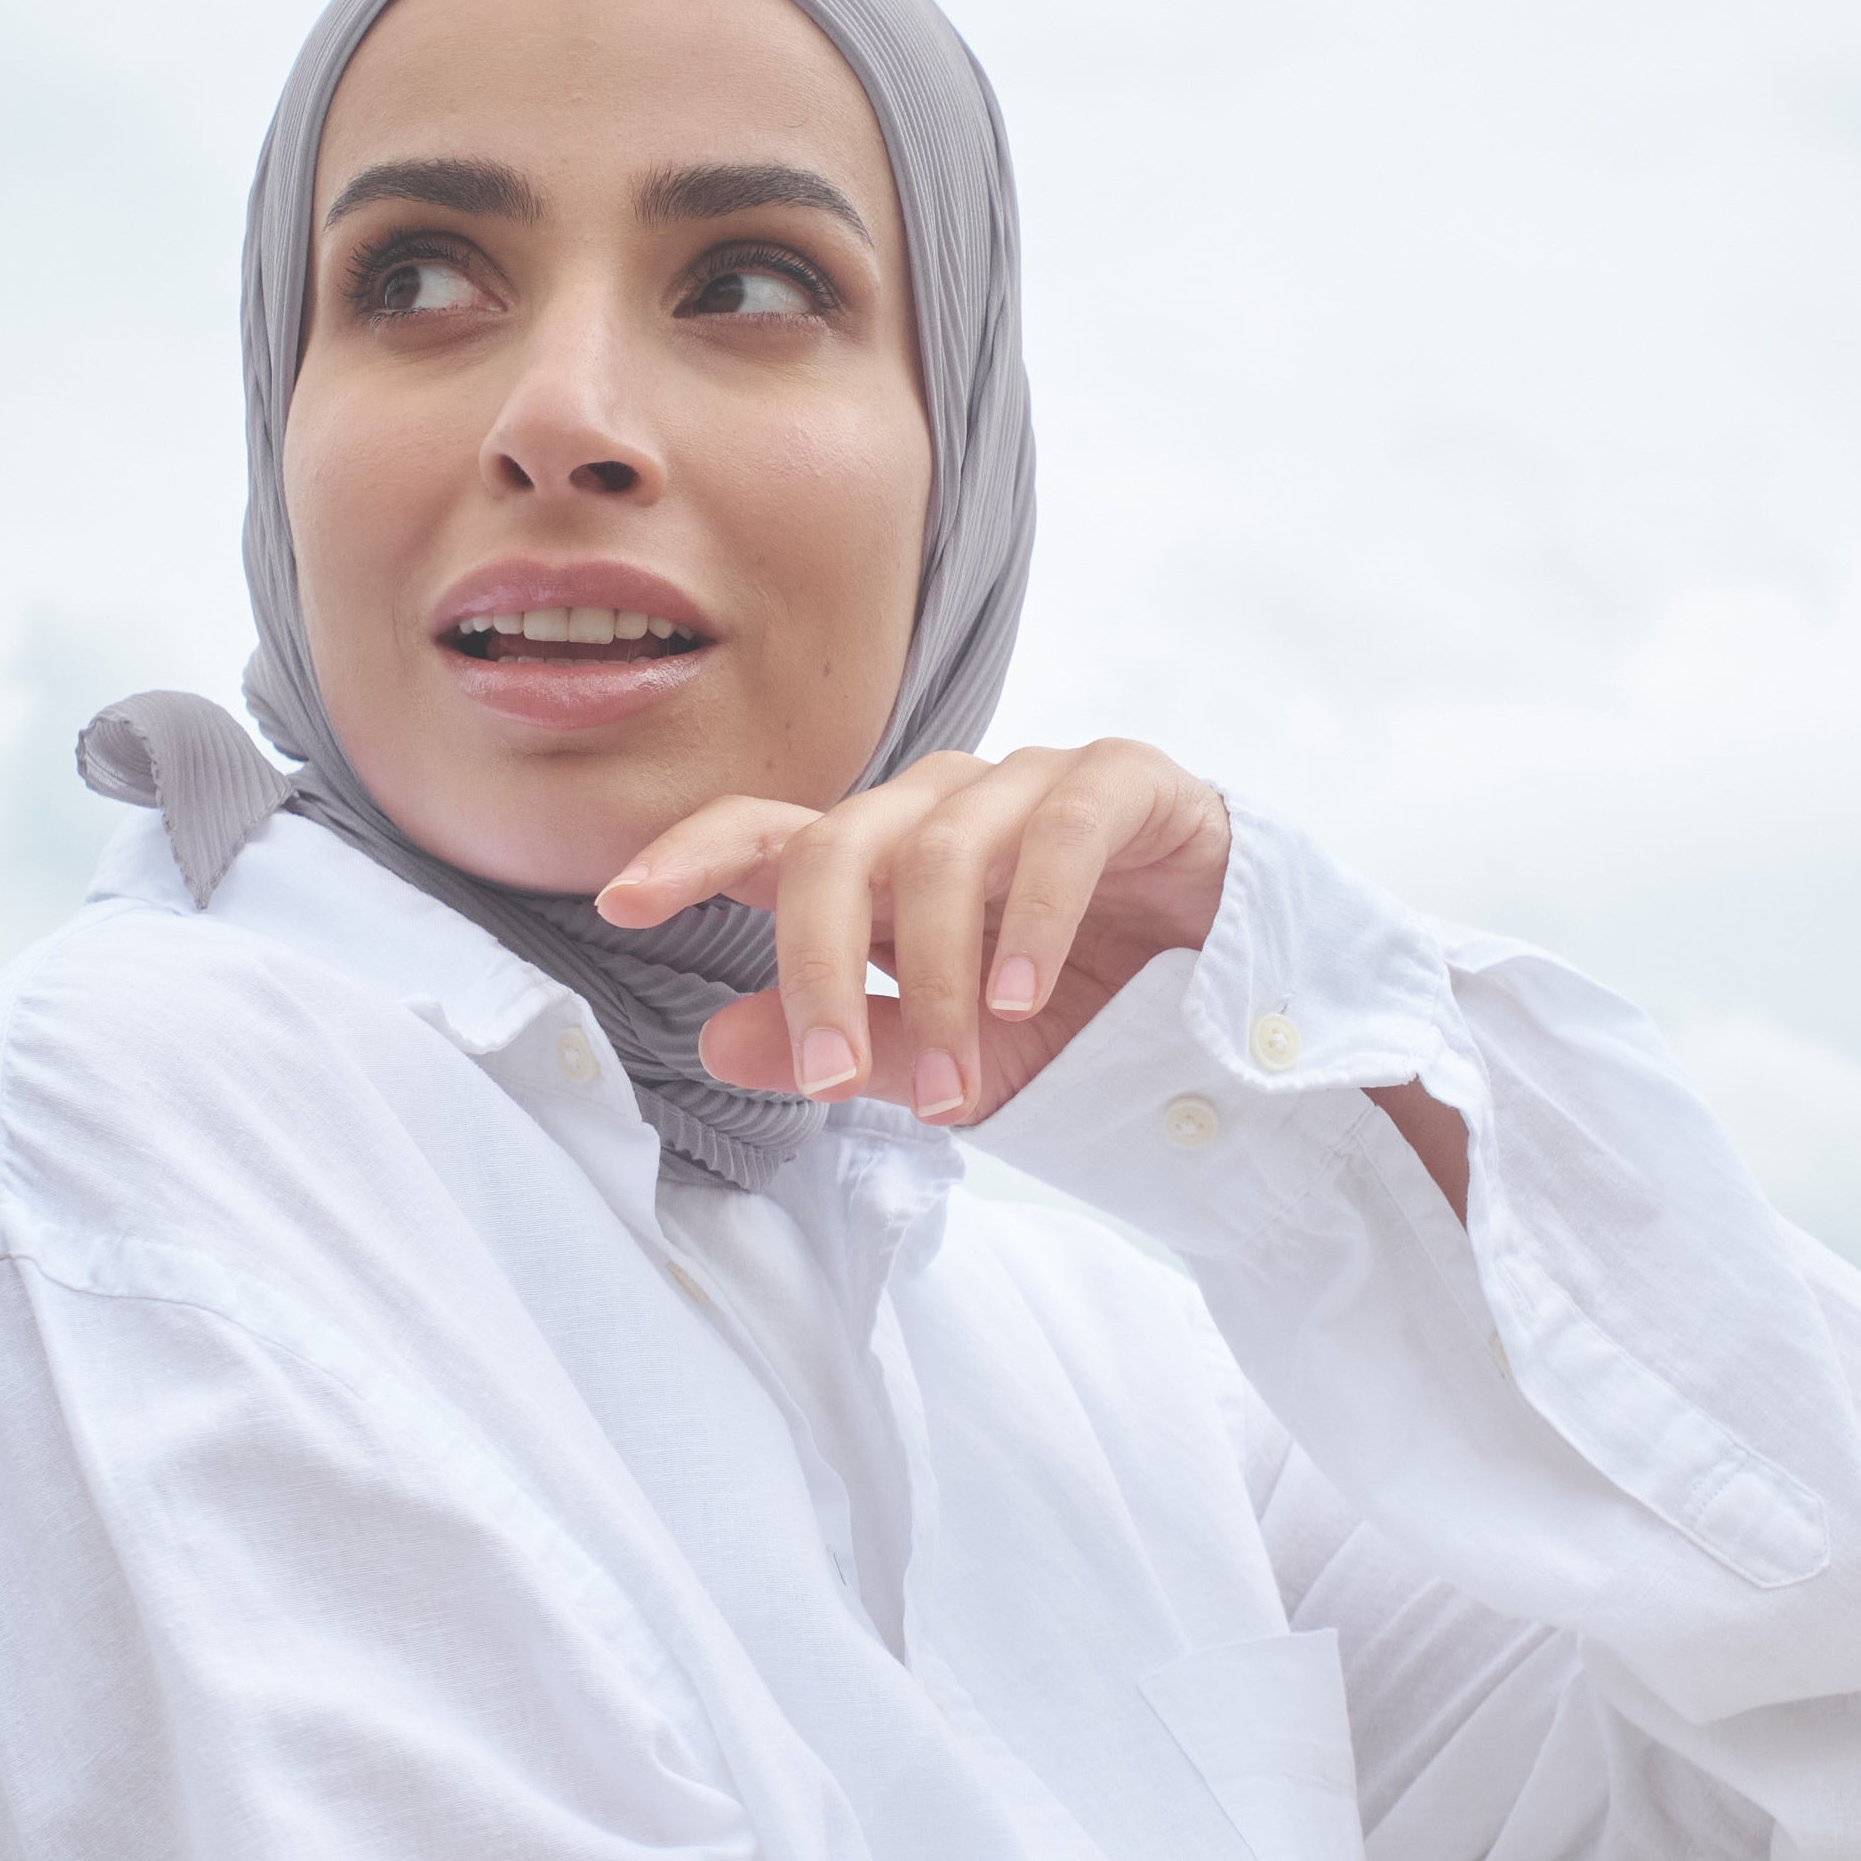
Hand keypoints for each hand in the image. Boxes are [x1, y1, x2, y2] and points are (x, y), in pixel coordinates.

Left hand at [596, 742, 1233, 1124]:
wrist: (1240, 1013)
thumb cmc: (1088, 1020)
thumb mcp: (955, 1066)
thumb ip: (848, 1047)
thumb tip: (714, 1038)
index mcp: (883, 865)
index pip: (762, 835)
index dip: (688, 855)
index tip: (620, 902)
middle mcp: (940, 809)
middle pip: (834, 845)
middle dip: (818, 966)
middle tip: (837, 1077)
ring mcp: (1031, 785)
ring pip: (943, 846)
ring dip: (939, 973)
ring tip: (961, 1074)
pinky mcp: (1127, 784)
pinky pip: (1061, 826)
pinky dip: (1033, 912)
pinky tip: (1021, 992)